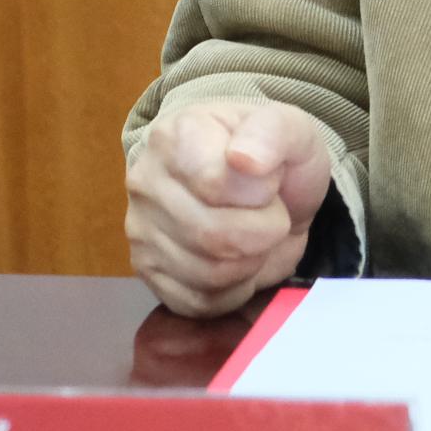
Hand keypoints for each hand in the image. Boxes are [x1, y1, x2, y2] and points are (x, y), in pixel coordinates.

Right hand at [125, 99, 335, 318]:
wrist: (255, 181)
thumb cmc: (269, 153)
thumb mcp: (289, 128)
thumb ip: (272, 132)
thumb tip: (244, 159)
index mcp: (173, 137)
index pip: (215, 185)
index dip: (261, 193)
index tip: (269, 180)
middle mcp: (144, 183)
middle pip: (215, 237)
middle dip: (265, 231)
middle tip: (271, 212)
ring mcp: (141, 232)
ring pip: (210, 274)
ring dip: (253, 260)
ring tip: (255, 232)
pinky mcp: (150, 274)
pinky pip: (200, 302)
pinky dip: (235, 288)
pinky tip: (240, 259)